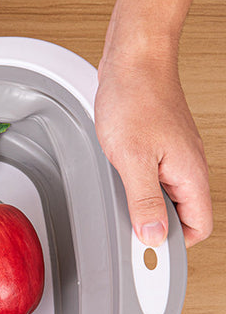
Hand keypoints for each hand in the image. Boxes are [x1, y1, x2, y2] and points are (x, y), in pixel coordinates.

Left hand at [95, 53, 211, 247]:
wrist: (134, 60)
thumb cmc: (135, 98)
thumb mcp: (133, 159)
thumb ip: (144, 201)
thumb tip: (153, 237)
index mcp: (189, 175)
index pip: (197, 227)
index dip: (173, 245)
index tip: (146, 253)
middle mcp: (187, 168)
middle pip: (180, 216)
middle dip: (154, 228)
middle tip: (125, 231)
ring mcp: (173, 157)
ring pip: (164, 197)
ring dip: (142, 207)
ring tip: (117, 203)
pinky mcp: (158, 147)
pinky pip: (152, 179)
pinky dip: (136, 187)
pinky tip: (116, 182)